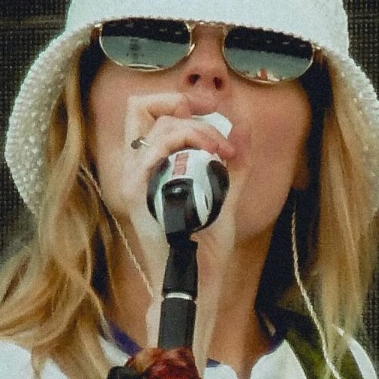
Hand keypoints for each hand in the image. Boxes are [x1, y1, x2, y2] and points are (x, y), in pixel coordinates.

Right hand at [101, 93, 244, 330]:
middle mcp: (135, 169)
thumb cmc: (206, 244)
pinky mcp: (137, 193)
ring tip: (223, 152)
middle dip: (185, 106)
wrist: (198, 278)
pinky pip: (153, 151)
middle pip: (140, 108)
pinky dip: (185, 142)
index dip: (176, 101)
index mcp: (149, 166)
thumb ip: (234, 162)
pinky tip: (210, 157)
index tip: (209, 111)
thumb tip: (244, 126)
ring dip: (198, 129)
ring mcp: (134, 180)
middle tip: (216, 130)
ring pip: (157, 125)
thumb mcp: (225, 194)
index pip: (146, 113)